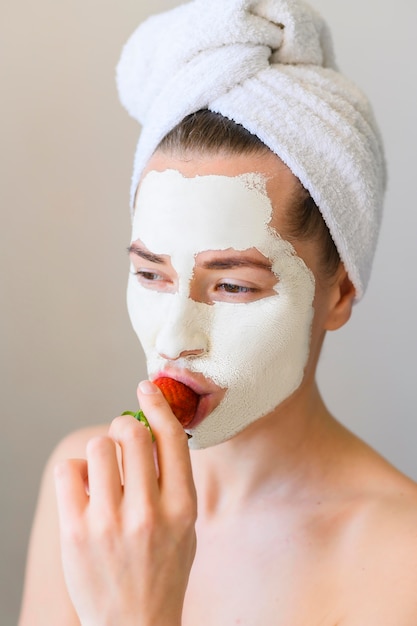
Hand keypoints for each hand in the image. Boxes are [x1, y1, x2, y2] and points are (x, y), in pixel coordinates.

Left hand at [54, 380, 196, 625]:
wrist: (134, 624)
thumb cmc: (163, 569)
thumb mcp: (186, 525)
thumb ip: (174, 479)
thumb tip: (151, 426)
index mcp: (182, 508)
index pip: (171, 439)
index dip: (158, 404)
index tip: (146, 387)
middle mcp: (147, 513)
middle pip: (131, 434)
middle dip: (125, 426)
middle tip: (122, 437)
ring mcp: (108, 524)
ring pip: (98, 447)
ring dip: (101, 451)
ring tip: (104, 472)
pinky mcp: (76, 532)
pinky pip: (69, 471)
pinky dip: (76, 472)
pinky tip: (85, 489)